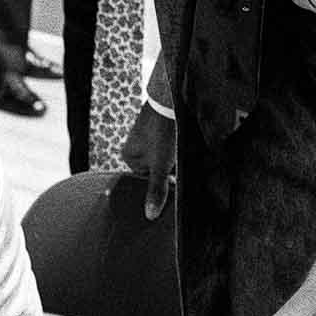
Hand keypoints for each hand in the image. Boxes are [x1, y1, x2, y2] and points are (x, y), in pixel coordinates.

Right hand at [119, 103, 176, 219]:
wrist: (173, 100)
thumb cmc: (163, 132)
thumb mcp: (161, 165)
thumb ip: (157, 190)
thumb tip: (150, 215)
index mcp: (130, 157)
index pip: (149, 179)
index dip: (163, 180)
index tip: (175, 178)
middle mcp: (136, 146)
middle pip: (158, 168)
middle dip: (171, 169)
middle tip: (181, 162)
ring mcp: (149, 135)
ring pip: (167, 156)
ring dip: (177, 157)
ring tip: (184, 150)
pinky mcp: (162, 126)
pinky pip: (171, 143)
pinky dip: (179, 145)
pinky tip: (185, 142)